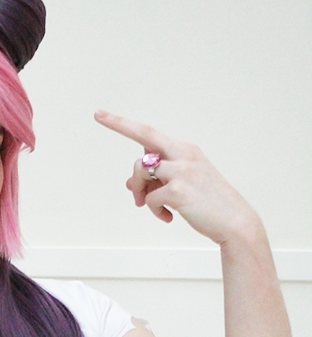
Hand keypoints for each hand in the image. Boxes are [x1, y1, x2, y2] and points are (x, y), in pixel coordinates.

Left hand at [94, 110, 262, 245]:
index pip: (149, 132)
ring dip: (140, 192)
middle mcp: (183, 154)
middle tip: (112, 150)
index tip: (100, 114)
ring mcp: (181, 171)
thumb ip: (157, 179)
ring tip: (152, 207)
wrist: (235, 222)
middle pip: (143, 141)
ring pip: (139, 172)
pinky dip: (154, 210)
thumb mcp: (183, 185)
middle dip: (124, 141)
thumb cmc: (209, 204)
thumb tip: (129, 183)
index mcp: (186, 150)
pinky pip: (149, 198)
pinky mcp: (178, 191)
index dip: (122, 123)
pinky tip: (168, 218)